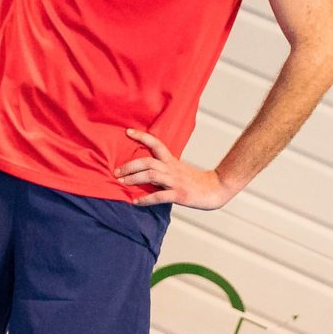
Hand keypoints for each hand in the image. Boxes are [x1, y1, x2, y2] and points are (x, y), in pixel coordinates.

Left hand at [116, 128, 233, 208]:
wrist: (216, 189)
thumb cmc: (196, 181)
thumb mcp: (179, 169)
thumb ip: (164, 168)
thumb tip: (144, 171)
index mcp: (172, 161)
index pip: (156, 144)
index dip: (142, 137)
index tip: (127, 132)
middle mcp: (172, 169)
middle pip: (148, 161)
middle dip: (129, 165)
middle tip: (116, 171)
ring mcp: (176, 182)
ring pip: (151, 175)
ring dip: (134, 179)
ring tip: (122, 183)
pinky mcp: (179, 195)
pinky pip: (160, 196)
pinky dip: (145, 199)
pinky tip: (135, 202)